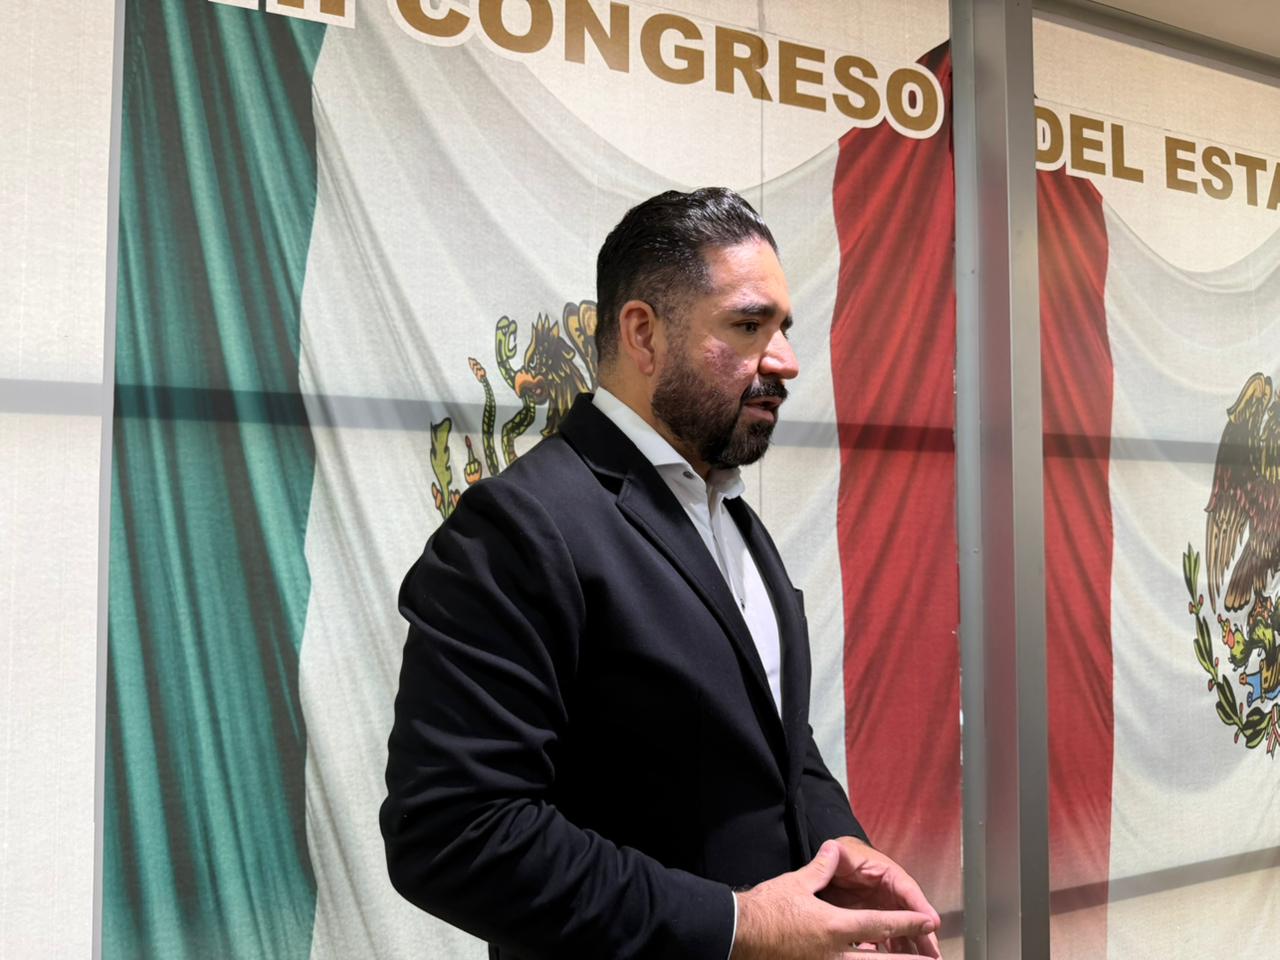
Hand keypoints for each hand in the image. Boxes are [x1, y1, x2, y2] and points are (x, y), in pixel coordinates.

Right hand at [730, 841, 937, 959]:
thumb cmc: (768, 908)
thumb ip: (821, 868)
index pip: (880, 924)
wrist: (738, 933)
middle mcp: (835, 953)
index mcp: (835, 926)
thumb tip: (833, 848)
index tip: (928, 922)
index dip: (908, 923)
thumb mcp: (796, 883)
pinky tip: (865, 959)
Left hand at [819, 837, 941, 958]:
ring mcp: (882, 913)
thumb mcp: (840, 856)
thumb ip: (837, 854)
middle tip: (934, 953)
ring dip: (910, 947)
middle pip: (911, 916)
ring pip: (900, 932)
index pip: (907, 890)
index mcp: (887, 875)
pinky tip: (886, 959)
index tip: (932, 922)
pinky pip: (882, 941)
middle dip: (924, 935)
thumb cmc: (841, 860)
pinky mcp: (872, 927)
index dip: (921, 906)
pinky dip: (886, 952)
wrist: (830, 872)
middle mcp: (890, 896)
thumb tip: (833, 848)